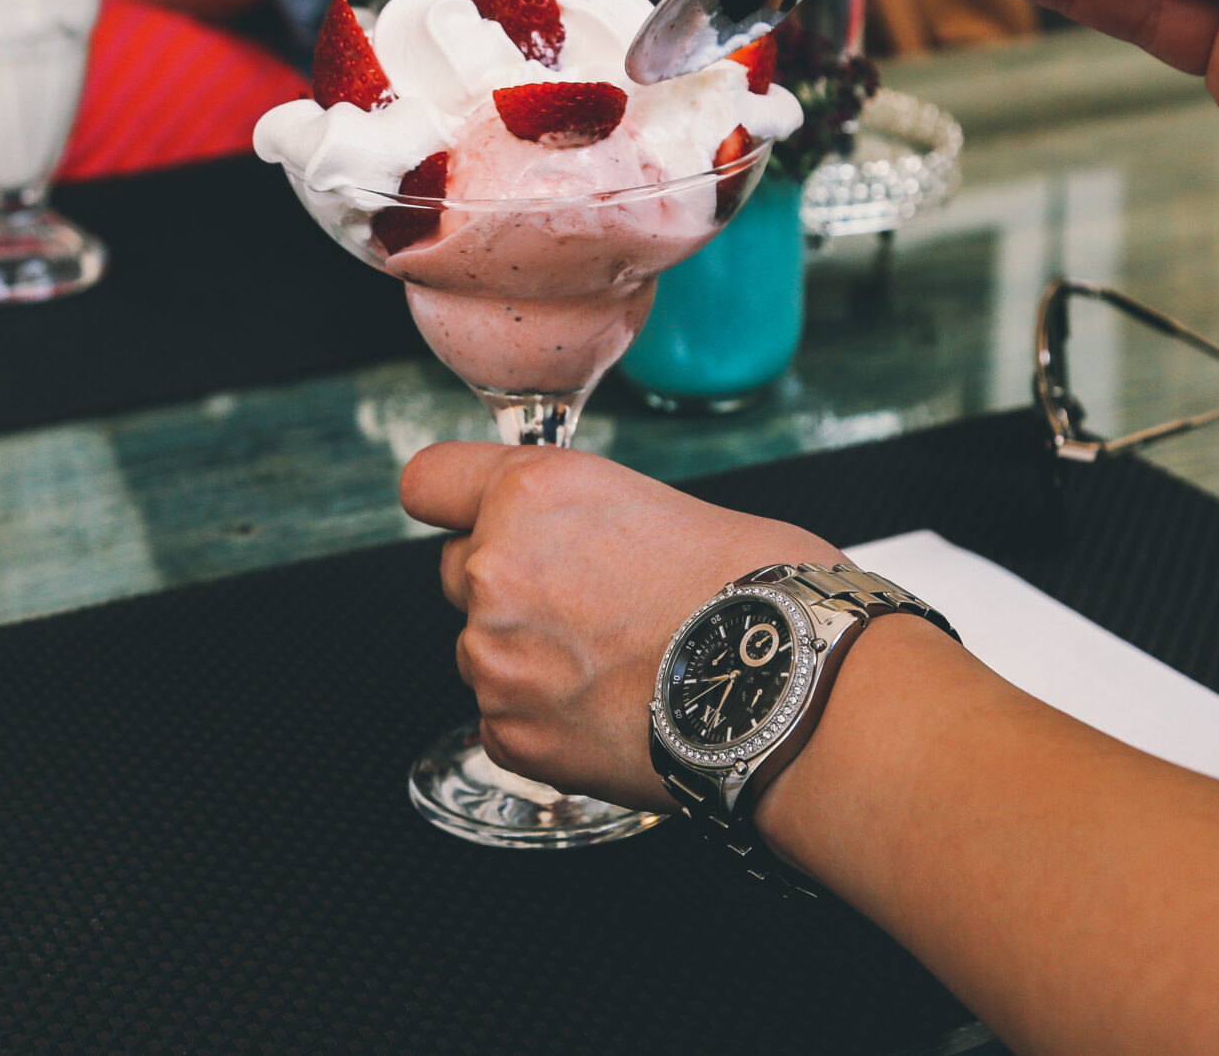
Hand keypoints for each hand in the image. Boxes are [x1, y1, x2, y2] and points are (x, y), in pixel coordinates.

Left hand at [400, 443, 840, 809]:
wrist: (790, 692)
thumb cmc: (757, 590)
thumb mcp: (658, 506)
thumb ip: (583, 518)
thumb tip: (576, 542)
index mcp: (533, 494)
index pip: (429, 481)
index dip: (458, 501)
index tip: (471, 516)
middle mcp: (497, 571)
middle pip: (461, 572)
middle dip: (510, 587)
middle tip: (593, 606)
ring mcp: (496, 660)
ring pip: (483, 652)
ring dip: (530, 659)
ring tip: (620, 668)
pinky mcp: (510, 736)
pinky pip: (504, 720)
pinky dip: (547, 722)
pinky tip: (614, 713)